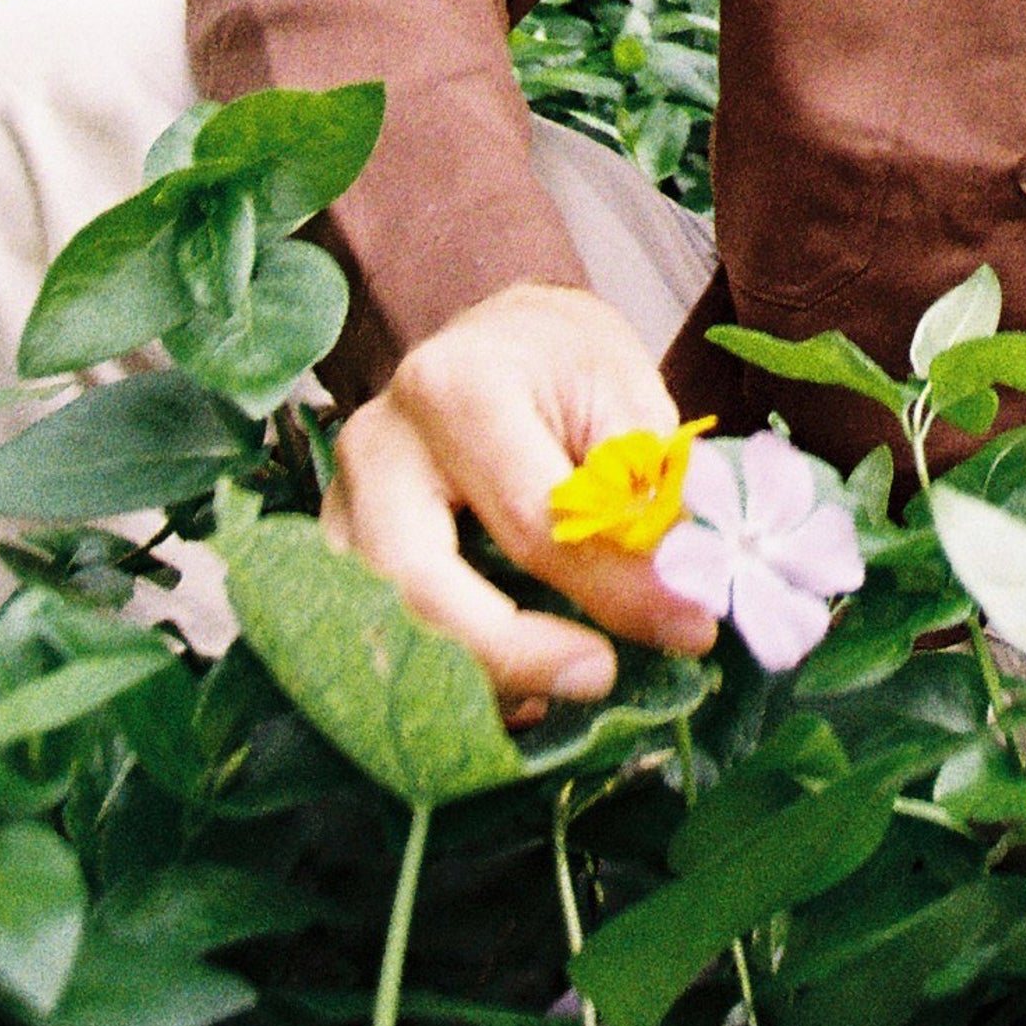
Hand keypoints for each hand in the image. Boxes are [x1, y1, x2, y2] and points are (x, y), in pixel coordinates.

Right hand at [323, 278, 717, 721]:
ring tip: (562, 686)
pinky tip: (518, 688)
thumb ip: (646, 489)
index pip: (532, 521)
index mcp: (455, 388)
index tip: (689, 629)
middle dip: (515, 656)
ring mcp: (341, 499)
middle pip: (422, 588)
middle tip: (600, 676)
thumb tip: (682, 591)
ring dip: (475, 681)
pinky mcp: (337, 546)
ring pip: (385, 626)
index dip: (614, 589)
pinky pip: (375, 636)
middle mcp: (379, 444)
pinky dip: (446, 678)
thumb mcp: (626, 393)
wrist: (497, 337)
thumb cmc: (565, 362)